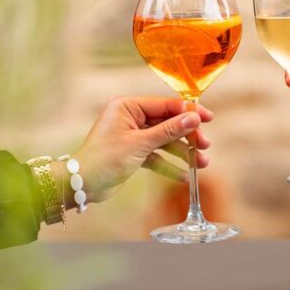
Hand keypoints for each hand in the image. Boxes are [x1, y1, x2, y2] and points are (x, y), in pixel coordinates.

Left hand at [74, 96, 213, 203]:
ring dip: (182, 152)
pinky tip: (184, 175)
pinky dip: (169, 165)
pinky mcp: (133, 153)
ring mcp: (132, 136)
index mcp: (127, 106)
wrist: (82, 185)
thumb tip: (193, 118)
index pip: (165, 105)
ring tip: (201, 164)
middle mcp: (130, 117)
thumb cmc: (104, 159)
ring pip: (164, 141)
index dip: (187, 112)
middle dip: (187, 136)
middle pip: (167, 123)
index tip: (207, 119)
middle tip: (205, 146)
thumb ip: (168, 131)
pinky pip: (156, 156)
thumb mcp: (140, 144)